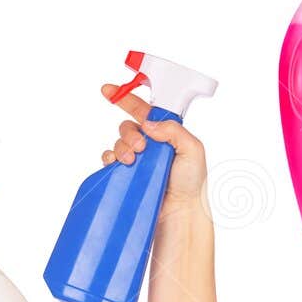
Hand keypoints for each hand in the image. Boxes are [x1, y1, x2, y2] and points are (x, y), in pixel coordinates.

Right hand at [100, 86, 206, 226]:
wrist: (180, 211)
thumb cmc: (192, 182)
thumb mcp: (193, 149)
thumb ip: (173, 131)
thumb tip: (148, 124)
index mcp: (166, 133)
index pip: (145, 110)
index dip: (126, 99)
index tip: (108, 90)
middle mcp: (150, 144)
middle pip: (128, 126)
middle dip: (129, 133)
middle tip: (140, 148)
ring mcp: (137, 160)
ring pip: (118, 143)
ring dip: (121, 148)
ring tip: (132, 161)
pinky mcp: (127, 174)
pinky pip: (110, 161)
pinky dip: (109, 159)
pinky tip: (116, 165)